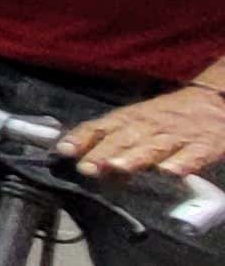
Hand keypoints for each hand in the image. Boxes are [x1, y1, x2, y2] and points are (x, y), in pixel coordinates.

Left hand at [57, 86, 224, 180]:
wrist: (214, 101)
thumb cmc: (166, 116)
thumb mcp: (135, 120)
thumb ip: (108, 138)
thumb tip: (75, 156)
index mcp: (130, 119)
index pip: (100, 127)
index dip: (82, 139)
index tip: (64, 151)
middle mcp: (149, 126)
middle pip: (123, 139)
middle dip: (103, 153)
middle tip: (87, 167)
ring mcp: (176, 136)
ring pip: (152, 147)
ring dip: (134, 158)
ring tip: (118, 168)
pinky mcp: (203, 145)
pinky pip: (193, 155)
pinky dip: (182, 162)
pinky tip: (170, 172)